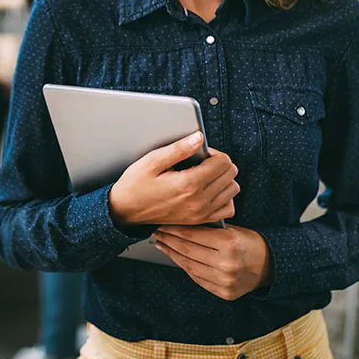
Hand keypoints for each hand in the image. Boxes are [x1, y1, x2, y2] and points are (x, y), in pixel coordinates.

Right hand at [107, 132, 238, 226]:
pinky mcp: (199, 220)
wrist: (125, 210)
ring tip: (207, 174)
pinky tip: (211, 190)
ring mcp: (200, 213)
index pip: (223, 162)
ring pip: (232, 190)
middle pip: (230, 175)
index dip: (214, 152)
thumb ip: (179, 149)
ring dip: (224, 179)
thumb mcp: (153, 161)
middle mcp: (198, 201)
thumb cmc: (135, 185)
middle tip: (203, 161)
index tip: (201, 153)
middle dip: (220, 163)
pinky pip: (227, 209)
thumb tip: (199, 138)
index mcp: (188, 184)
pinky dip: (224, 198)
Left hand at [152, 224, 273, 300]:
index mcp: (229, 243)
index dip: (175, 229)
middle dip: (169, 240)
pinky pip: (198, 279)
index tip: (163, 223)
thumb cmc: (250, 242)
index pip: (193, 235)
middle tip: (158, 233)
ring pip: (190, 266)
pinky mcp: (224, 293)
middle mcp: (226, 263)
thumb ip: (210, 230)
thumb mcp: (233, 229)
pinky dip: (186, 267)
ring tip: (163, 245)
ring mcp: (225, 281)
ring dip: (173, 255)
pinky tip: (177, 258)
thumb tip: (181, 224)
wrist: (270, 265)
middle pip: (188, 251)